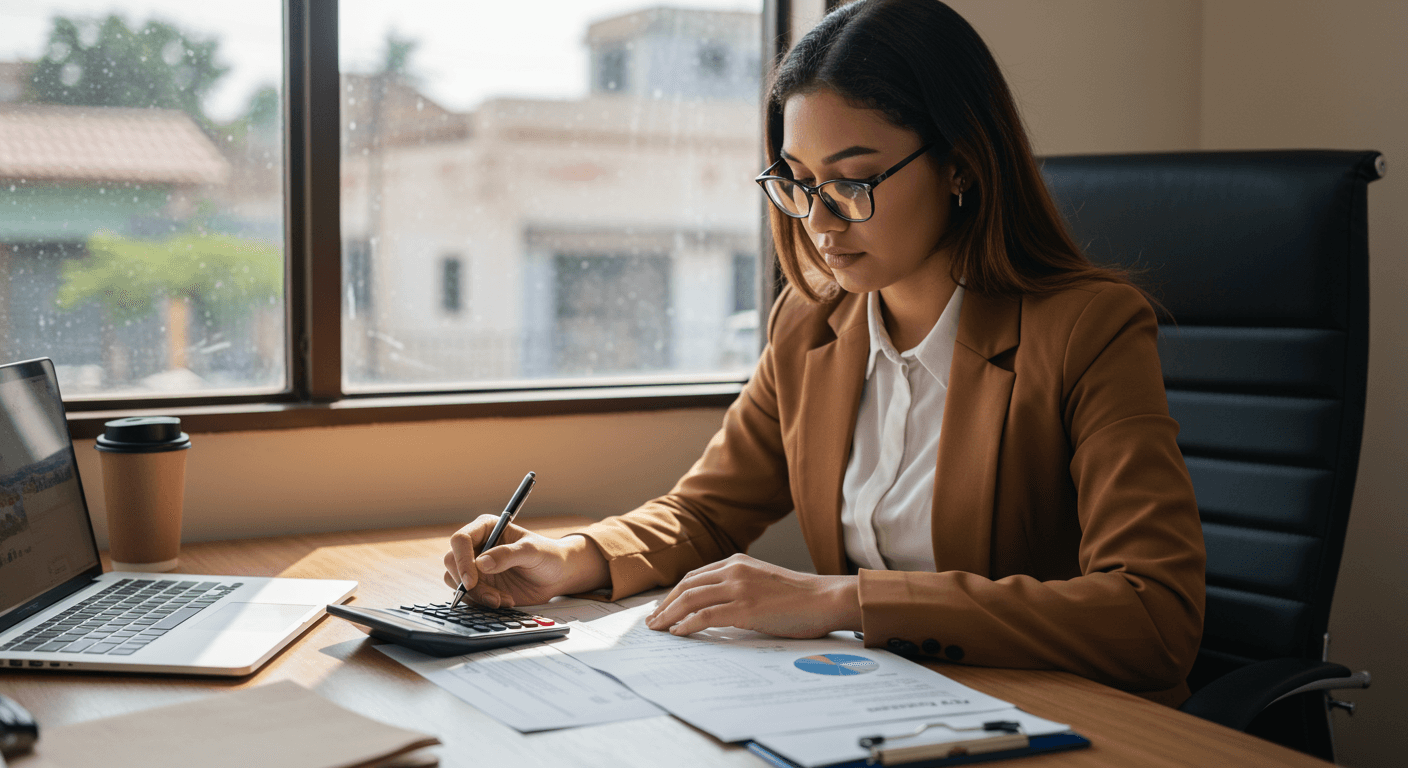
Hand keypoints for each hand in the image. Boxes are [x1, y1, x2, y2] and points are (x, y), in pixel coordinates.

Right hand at [442, 517, 608, 607]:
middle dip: (468, 583)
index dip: (462, 560)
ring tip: (502, 599)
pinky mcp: (480, 585)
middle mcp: (477, 547)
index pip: (460, 539)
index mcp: (487, 528)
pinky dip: (483, 602)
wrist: (557, 575)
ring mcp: (476, 567)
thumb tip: (482, 563)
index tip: (472, 580)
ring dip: (477, 595)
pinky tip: (505, 600)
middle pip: (452, 562)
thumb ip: (508, 555)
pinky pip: (468, 596)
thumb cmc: (548, 555)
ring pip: (457, 582)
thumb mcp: (533, 551)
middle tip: (492, 596)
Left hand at [644, 554, 860, 637]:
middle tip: (652, 621)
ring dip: (669, 615)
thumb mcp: (763, 581)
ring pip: (690, 600)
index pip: (695, 576)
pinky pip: (705, 616)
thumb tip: (717, 606)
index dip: (675, 593)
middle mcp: (734, 571)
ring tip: (657, 629)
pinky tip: (678, 633)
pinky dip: (687, 625)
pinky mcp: (745, 608)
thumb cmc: (799, 597)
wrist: (825, 599)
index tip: (663, 607)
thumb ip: (740, 586)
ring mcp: (739, 588)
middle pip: (686, 586)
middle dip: (665, 605)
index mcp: (737, 562)